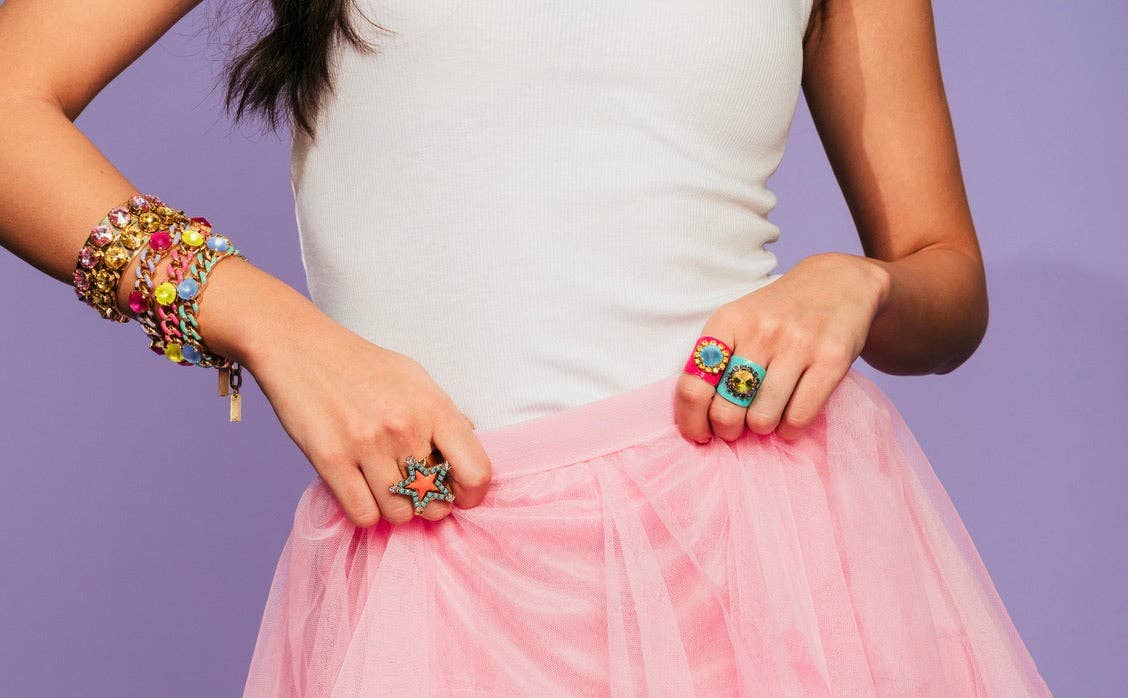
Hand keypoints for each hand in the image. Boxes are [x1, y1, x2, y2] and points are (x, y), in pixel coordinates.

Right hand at [242, 303, 492, 526]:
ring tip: (385, 487)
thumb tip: (470, 445)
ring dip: (395, 509)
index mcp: (432, 407)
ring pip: (398, 514)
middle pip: (435, 502)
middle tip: (415, 490)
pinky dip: (366, 512)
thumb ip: (444, 415)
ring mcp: (366, 445)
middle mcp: (403, 427)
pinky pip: (363, 515)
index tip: (459, 495)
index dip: (472, 494)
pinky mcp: (330, 460)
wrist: (302, 348)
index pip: (476, 471)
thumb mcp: (415, 379)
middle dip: (429, 504)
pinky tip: (363, 490)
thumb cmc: (363, 366)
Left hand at [674, 252, 891, 442]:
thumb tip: (697, 419)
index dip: (691, 421)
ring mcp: (798, 344)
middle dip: (728, 429)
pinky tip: (789, 420)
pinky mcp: (831, 359)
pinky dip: (790, 430)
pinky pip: (798, 417)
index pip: (693, 386)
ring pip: (762, 418)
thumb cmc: (778, 314)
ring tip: (765, 418)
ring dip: (761, 428)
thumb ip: (717, 361)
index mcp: (728, 321)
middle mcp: (760, 331)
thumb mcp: (740, 321)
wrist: (838, 283)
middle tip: (736, 427)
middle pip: (726, 409)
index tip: (699, 435)